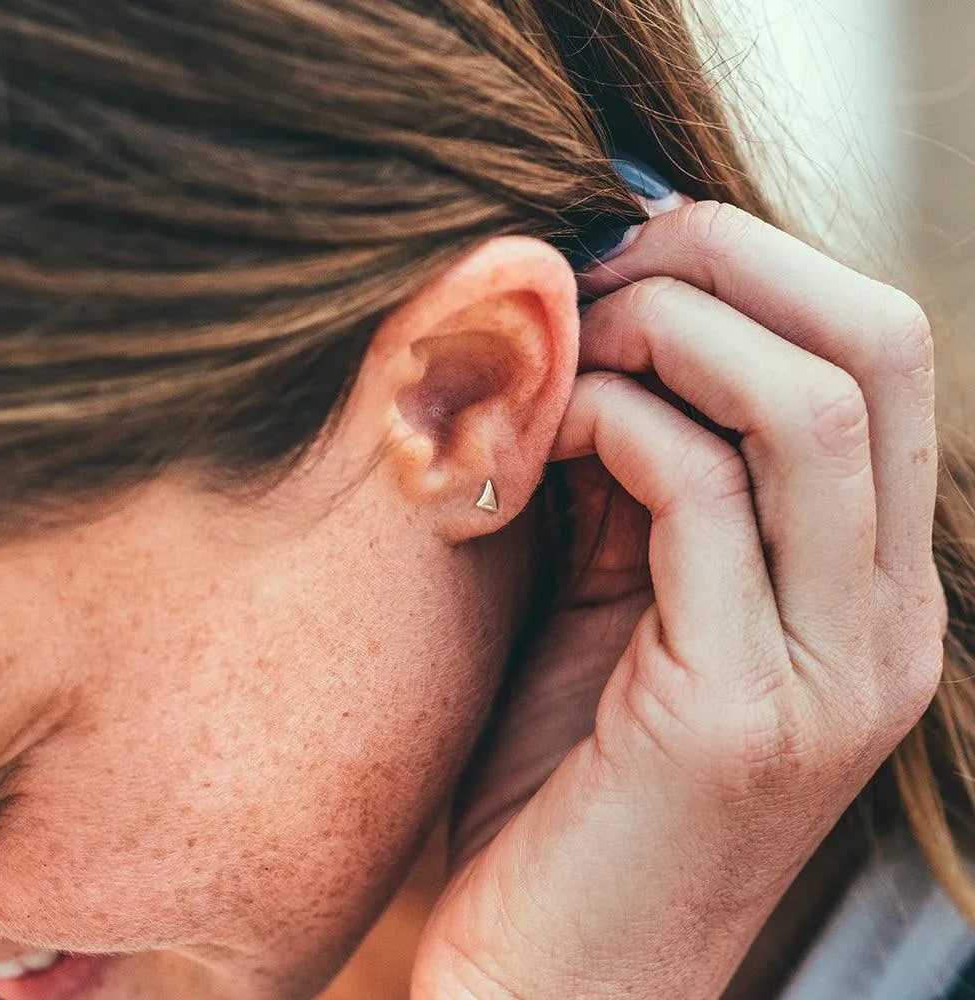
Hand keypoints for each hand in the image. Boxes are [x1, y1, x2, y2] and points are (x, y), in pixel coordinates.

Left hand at [411, 201, 947, 999]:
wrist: (552, 973)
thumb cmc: (566, 780)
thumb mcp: (616, 598)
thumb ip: (641, 478)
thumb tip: (610, 332)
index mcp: (870, 585)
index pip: (879, 354)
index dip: (752, 268)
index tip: (627, 259)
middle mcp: (885, 620)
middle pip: (878, 344)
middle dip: (726, 264)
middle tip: (601, 270)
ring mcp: (831, 668)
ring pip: (808, 405)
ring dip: (666, 334)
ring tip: (566, 354)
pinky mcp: (740, 709)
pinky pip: (703, 494)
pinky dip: (615, 425)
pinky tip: (540, 438)